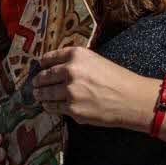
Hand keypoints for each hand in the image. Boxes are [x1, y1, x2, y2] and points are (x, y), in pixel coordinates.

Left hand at [32, 47, 154, 130]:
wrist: (131, 98)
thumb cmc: (117, 78)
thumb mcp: (95, 61)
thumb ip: (75, 63)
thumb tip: (55, 68)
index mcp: (76, 55)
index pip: (49, 58)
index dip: (42, 64)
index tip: (39, 67)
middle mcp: (70, 70)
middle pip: (43, 76)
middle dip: (37, 81)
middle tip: (34, 84)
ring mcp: (70, 91)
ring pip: (45, 93)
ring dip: (39, 95)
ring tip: (37, 95)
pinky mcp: (72, 109)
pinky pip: (53, 107)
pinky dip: (49, 106)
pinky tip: (48, 105)